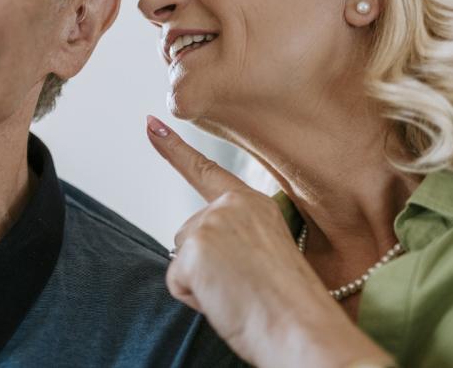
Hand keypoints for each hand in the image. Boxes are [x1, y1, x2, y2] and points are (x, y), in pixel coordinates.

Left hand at [145, 115, 392, 366]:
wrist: (302, 328)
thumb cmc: (290, 304)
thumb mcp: (266, 255)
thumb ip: (235, 239)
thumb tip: (200, 254)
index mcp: (252, 204)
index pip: (206, 171)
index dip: (174, 148)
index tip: (150, 124)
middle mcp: (229, 206)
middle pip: (189, 237)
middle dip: (205, 268)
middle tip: (245, 287)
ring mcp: (210, 223)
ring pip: (182, 262)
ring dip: (203, 284)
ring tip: (240, 293)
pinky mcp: (194, 249)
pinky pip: (178, 284)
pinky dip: (197, 300)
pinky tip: (226, 301)